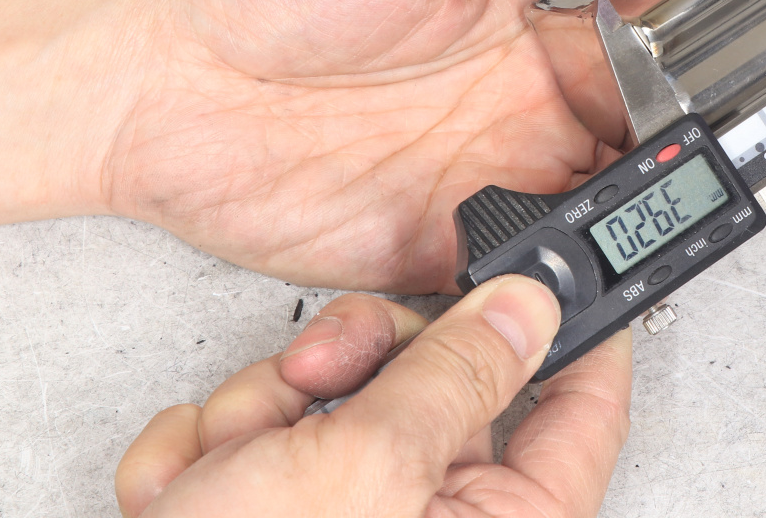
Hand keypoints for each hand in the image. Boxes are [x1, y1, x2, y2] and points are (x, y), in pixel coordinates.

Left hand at [0, 0, 704, 294]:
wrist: (158, 83)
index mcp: (519, 19)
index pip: (640, 35)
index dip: (698, 43)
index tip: (751, 45)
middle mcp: (509, 103)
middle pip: (633, 133)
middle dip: (683, 142)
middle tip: (719, 144)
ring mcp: (477, 179)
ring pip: (591, 207)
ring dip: (630, 209)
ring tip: (659, 199)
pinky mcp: (435, 249)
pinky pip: (521, 273)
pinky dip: (558, 274)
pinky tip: (581, 258)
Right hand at [116, 278, 631, 517]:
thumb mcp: (366, 469)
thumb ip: (452, 378)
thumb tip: (528, 310)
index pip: (582, 416)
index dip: (575, 335)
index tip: (553, 272)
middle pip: (434, 384)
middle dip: (350, 368)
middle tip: (311, 377)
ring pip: (332, 397)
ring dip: (258, 416)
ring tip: (223, 474)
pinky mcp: (273, 514)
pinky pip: (259, 437)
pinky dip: (206, 458)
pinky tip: (184, 496)